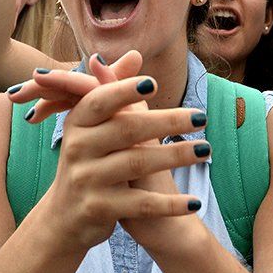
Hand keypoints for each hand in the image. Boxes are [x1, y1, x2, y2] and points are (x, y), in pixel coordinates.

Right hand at [87, 56, 194, 249]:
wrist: (65, 216)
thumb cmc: (89, 162)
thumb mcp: (94, 128)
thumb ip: (114, 91)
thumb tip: (135, 55)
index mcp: (77, 123)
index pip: (99, 101)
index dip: (124, 91)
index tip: (154, 84)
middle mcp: (76, 148)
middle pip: (126, 129)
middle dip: (167, 121)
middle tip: (201, 116)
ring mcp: (85, 179)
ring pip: (136, 164)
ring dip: (175, 156)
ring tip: (206, 150)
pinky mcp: (98, 208)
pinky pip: (141, 204)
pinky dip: (170, 204)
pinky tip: (194, 202)